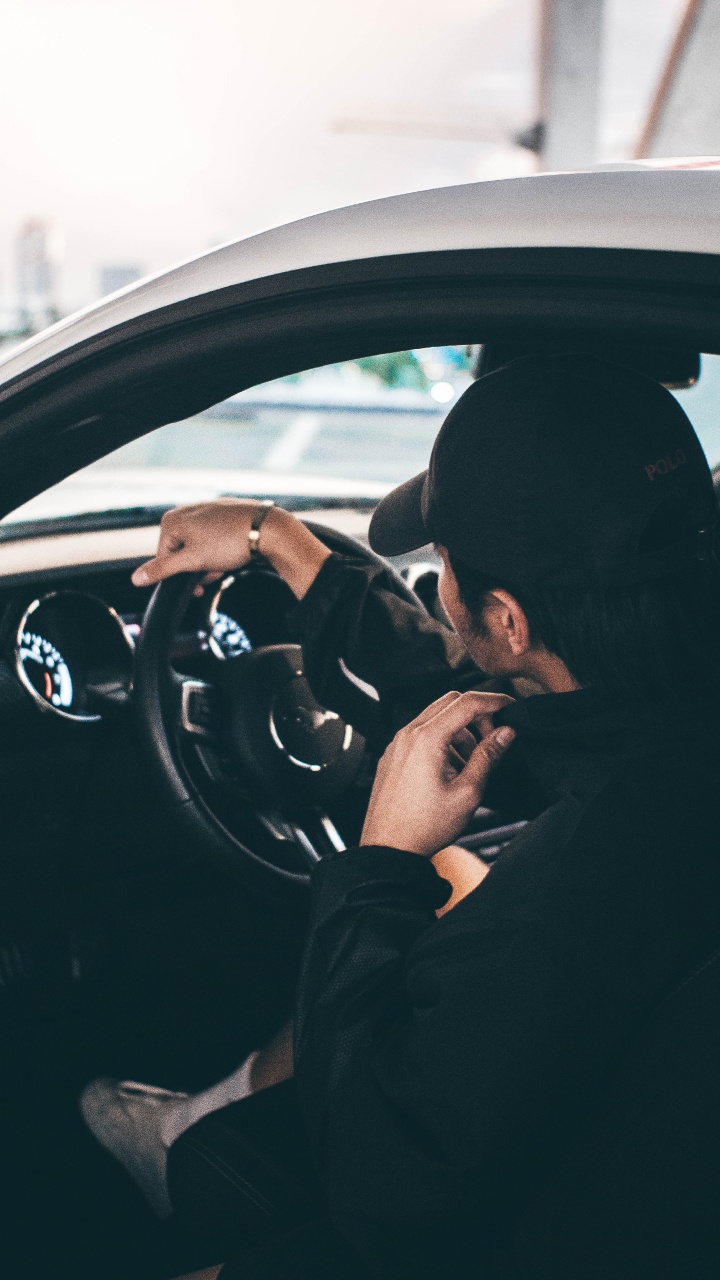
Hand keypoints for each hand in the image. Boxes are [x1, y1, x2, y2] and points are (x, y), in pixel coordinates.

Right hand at [131, 499, 330, 598]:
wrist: (267, 529)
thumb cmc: (231, 542)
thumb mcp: (193, 561)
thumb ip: (163, 570)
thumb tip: (136, 578)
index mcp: (173, 520)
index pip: (163, 557)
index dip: (179, 575)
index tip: (196, 583)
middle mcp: (187, 510)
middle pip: (182, 551)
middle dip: (196, 568)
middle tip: (213, 572)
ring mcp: (206, 510)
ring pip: (199, 546)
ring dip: (209, 562)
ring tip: (225, 562)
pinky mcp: (224, 513)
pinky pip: (214, 537)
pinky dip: (221, 550)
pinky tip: (233, 554)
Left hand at [360, 691, 515, 856]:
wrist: (389, 848)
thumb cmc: (423, 827)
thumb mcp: (467, 792)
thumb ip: (488, 756)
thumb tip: (505, 733)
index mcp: (426, 738)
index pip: (467, 702)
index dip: (495, 700)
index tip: (510, 705)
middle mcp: (408, 735)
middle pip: (450, 702)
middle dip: (477, 714)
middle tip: (493, 737)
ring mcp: (397, 744)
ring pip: (436, 718)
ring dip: (460, 730)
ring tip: (471, 762)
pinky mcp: (394, 755)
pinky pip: (421, 733)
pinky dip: (442, 740)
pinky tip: (451, 768)